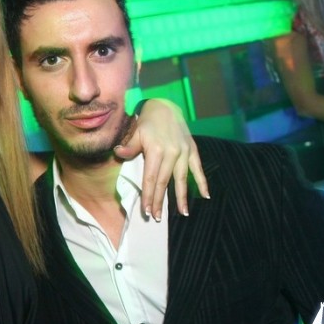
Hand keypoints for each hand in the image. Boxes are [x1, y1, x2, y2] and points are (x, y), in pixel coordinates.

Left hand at [114, 99, 208, 219]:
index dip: (148, 195)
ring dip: (181, 197)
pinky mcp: (192, 149)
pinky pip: (198, 168)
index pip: (150, 179)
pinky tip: (206, 196)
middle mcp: (172, 153)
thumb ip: (129, 146)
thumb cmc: (147, 122)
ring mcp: (184, 152)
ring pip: (182, 179)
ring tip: (183, 213)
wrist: (165, 106)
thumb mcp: (135, 132)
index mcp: (156, 150)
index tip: (146, 210)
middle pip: (164, 182)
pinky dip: (203, 182)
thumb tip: (118, 153)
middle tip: (156, 216)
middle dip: (160, 201)